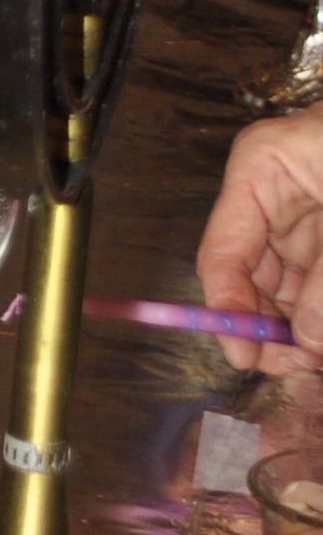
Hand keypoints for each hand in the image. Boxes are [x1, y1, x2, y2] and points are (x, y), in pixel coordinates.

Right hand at [197, 113, 322, 369]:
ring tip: (315, 353)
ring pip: (283, 287)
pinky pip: (312, 284)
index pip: (223, 250)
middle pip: (249, 276)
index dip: (228, 308)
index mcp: (260, 170)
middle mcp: (270, 197)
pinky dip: (317, 312)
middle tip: (291, 365)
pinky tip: (322, 336)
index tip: (244, 355)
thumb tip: (306, 338)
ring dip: (296, 325)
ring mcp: (301, 218)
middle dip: (268, 324)